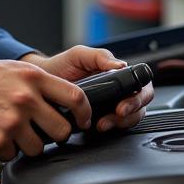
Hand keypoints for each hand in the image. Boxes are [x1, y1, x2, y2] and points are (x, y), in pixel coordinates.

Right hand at [0, 58, 91, 160]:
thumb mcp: (11, 69)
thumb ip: (36, 83)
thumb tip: (61, 99)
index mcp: (32, 77)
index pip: (75, 96)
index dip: (84, 113)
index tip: (82, 120)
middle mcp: (25, 98)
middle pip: (62, 129)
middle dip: (55, 135)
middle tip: (44, 132)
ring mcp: (12, 120)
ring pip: (39, 148)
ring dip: (28, 145)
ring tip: (14, 133)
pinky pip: (13, 155)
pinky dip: (6, 150)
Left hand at [21, 46, 152, 131]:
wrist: (41, 81)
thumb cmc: (62, 66)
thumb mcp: (79, 55)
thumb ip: (100, 56)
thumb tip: (120, 65)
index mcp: (119, 75)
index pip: (142, 87)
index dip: (139, 97)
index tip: (123, 104)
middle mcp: (118, 92)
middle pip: (140, 106)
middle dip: (131, 113)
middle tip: (117, 114)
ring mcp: (110, 106)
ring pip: (129, 119)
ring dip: (120, 123)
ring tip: (102, 124)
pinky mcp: (100, 119)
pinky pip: (113, 127)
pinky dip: (109, 129)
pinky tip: (97, 127)